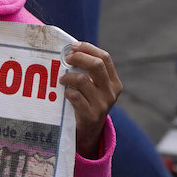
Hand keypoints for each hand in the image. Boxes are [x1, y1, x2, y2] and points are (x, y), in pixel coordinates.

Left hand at [60, 42, 122, 158]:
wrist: (89, 130)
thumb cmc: (87, 101)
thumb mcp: (94, 86)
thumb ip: (88, 71)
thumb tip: (70, 49)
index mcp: (114, 81)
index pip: (105, 58)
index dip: (88, 49)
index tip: (73, 46)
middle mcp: (112, 92)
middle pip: (96, 65)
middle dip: (78, 58)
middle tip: (66, 58)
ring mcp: (103, 104)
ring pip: (82, 80)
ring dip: (68, 76)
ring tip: (62, 79)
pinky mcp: (91, 115)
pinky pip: (74, 96)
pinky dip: (67, 92)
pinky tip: (65, 93)